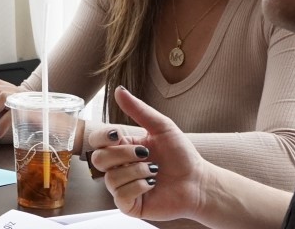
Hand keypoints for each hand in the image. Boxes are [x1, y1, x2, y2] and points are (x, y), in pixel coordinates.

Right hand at [91, 87, 208, 220]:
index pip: (96, 141)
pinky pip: (120, 195)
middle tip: (146, 154)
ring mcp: (122, 187)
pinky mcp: (129, 204)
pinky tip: (152, 185)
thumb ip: (139, 109)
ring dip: (137, 172)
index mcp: (123, 148)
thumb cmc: (182, 156)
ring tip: (155, 172)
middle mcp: (118, 168)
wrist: (198, 182)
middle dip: (124, 155)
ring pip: (110, 178)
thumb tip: (119, 90)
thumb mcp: (162, 127)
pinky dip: (139, 187)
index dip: (102, 137)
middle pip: (98, 159)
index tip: (118, 136)